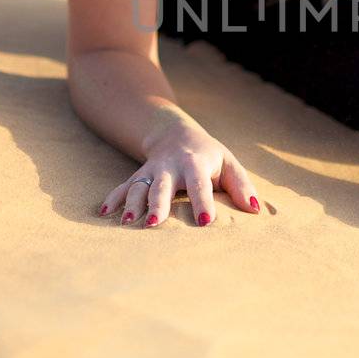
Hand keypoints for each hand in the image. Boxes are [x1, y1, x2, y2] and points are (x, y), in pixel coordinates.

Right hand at [97, 121, 260, 229]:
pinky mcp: (137, 177)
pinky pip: (122, 187)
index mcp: (196, 164)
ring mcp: (151, 172)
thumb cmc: (209, 156)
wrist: (175, 134)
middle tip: (155, 223)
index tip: (205, 223)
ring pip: (138, 187)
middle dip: (158, 204)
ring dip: (131, 204)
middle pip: (163, 186)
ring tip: (127, 223)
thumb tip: (255, 210)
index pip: (200, 185)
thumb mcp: (229, 164)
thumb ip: (241, 186)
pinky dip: (113, 198)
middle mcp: (170, 167)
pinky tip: (104, 213)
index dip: (203, 203)